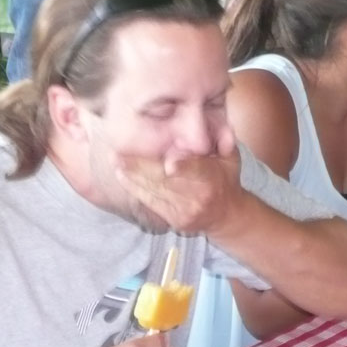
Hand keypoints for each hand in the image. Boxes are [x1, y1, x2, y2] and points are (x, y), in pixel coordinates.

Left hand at [116, 129, 247, 234]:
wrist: (226, 214)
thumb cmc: (226, 178)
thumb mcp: (232, 157)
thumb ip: (223, 140)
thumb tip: (214, 126)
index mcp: (212, 178)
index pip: (198, 171)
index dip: (184, 167)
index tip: (170, 165)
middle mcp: (198, 197)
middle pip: (166, 181)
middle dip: (141, 167)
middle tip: (119, 154)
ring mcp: (184, 210)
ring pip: (154, 191)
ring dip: (132, 176)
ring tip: (115, 161)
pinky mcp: (174, 220)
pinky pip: (151, 202)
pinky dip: (135, 188)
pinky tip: (122, 176)